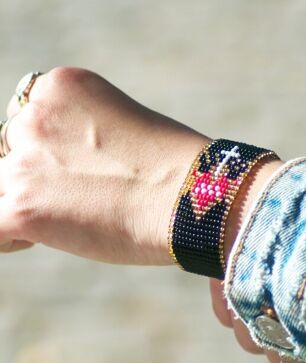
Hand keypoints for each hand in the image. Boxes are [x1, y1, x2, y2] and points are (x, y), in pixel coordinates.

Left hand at [1, 67, 209, 263]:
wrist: (194, 197)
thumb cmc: (176, 171)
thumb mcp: (125, 131)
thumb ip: (87, 139)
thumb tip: (69, 169)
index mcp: (63, 87)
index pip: (28, 122)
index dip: (45, 151)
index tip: (71, 171)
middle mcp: (36, 116)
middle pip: (11, 153)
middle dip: (36, 175)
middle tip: (77, 196)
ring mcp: (27, 161)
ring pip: (1, 186)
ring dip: (24, 202)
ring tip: (63, 218)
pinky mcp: (25, 207)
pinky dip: (7, 235)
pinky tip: (31, 240)